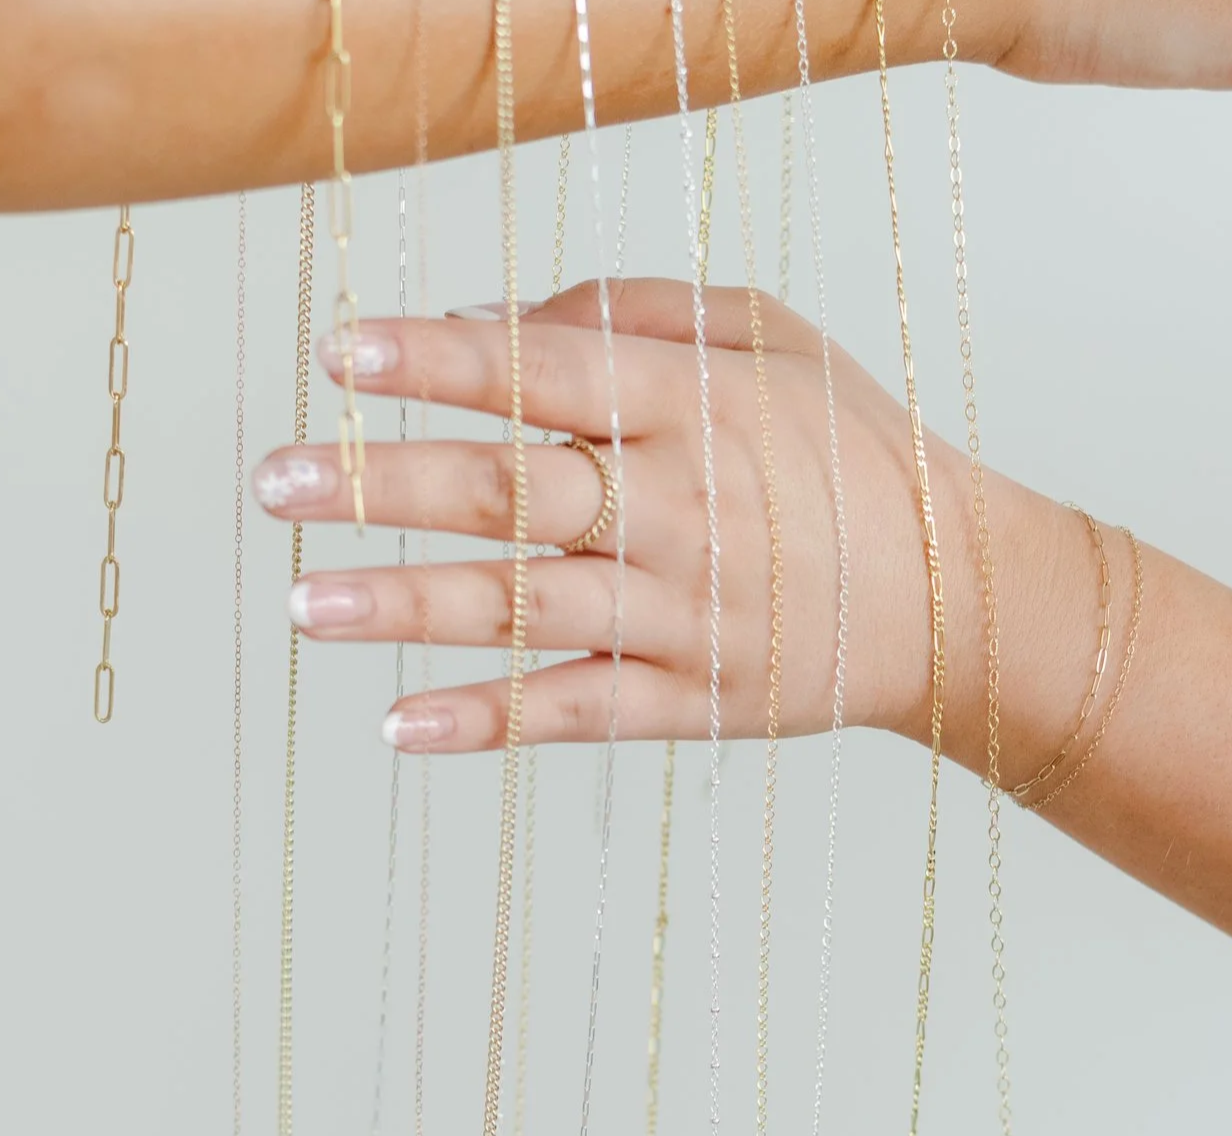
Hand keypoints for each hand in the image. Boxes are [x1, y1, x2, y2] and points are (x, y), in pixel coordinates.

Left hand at [253, 279, 1071, 765]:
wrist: (956, 593)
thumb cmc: (845, 451)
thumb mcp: (768, 338)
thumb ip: (631, 313)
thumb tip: (487, 319)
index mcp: (692, 406)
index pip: (544, 374)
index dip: (440, 362)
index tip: (341, 350)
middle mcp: (679, 508)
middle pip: (511, 493)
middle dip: (383, 485)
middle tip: (276, 481)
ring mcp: (681, 612)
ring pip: (525, 607)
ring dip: (406, 606)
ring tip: (301, 604)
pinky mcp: (688, 698)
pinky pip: (574, 712)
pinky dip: (488, 721)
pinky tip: (398, 726)